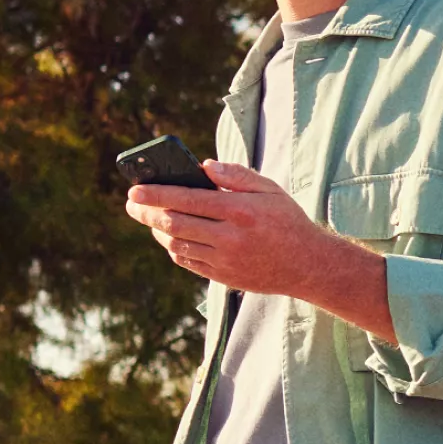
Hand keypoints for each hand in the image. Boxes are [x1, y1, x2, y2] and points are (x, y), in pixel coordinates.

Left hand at [128, 159, 396, 341]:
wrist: (309, 266)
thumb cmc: (288, 222)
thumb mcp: (271, 190)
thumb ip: (237, 175)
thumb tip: (203, 166)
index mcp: (240, 211)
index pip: (186, 199)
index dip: (155, 193)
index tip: (134, 190)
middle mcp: (230, 237)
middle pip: (173, 223)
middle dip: (146, 213)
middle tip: (132, 205)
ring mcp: (226, 260)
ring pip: (176, 244)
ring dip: (158, 232)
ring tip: (152, 221)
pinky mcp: (224, 277)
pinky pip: (188, 262)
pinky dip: (174, 249)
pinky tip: (173, 239)